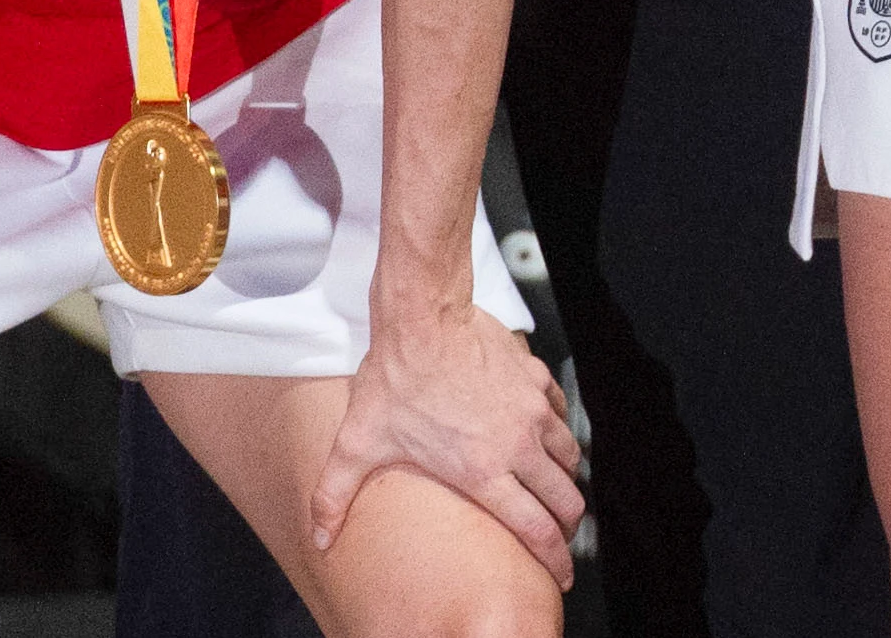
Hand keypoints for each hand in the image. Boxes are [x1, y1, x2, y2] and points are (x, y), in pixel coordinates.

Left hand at [310, 300, 581, 581]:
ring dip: (564, 479)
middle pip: (566, 499)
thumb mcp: (357, 443)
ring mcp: (532, 410)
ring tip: (552, 487)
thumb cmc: (394, 378)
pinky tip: (542, 433)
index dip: (555, 557)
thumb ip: (335, 497)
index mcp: (482, 471)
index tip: (561, 573)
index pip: (535, 528)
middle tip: (561, 533)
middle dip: (569, 525)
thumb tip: (321, 537)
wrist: (423, 318)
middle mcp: (516, 445)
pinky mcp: (536, 380)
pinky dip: (558, 432)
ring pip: (569, 458)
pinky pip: (561, 415)